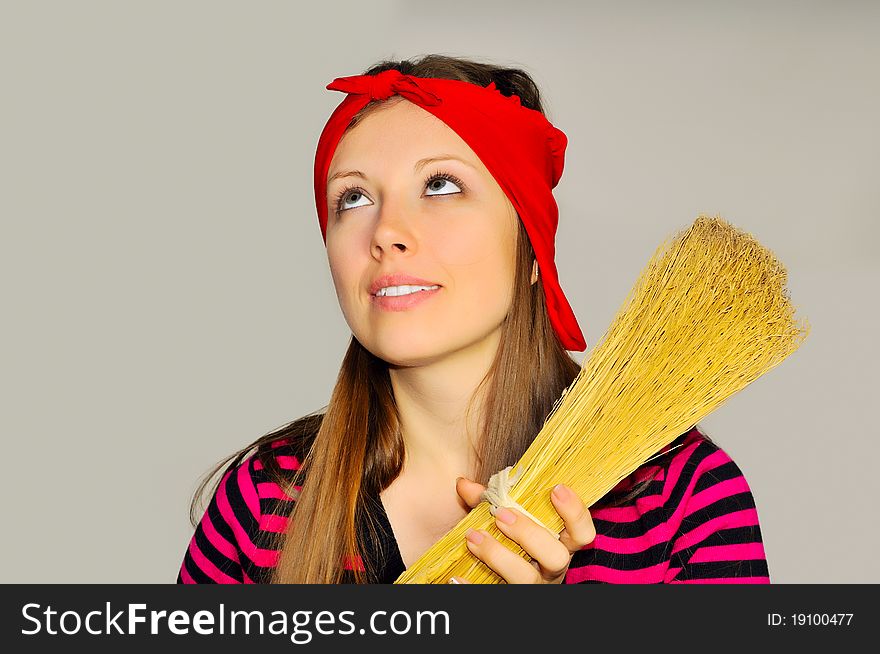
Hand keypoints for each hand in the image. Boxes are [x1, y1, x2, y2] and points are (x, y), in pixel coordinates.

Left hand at [452, 477, 595, 583]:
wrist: (496, 583)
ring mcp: (532, 589)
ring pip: (526, 579)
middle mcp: (550, 571)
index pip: (582, 534)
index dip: (575, 513)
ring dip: (498, 556)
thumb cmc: (506, 546)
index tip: (556, 489)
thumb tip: (463, 483)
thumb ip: (487, 502)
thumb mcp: (503, 522)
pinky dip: (472, 587)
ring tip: (473, 537)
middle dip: (529, 533)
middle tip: (501, 515)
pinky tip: (455, 577)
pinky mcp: (511, 600)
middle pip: (557, 557)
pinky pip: (494, 597)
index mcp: (557, 546)